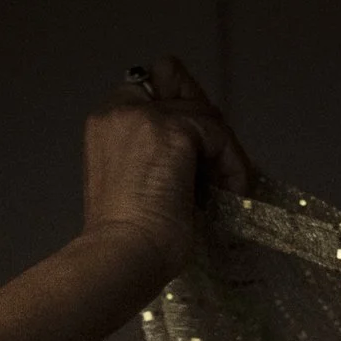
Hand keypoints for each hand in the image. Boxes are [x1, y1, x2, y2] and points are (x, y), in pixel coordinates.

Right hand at [81, 56, 256, 279]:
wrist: (121, 256)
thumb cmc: (124, 237)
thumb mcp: (132, 179)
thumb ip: (151, 151)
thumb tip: (197, 148)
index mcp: (105, 120)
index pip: (152, 84)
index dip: (181, 109)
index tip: (202, 149)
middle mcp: (121, 108)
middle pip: (182, 87)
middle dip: (206, 126)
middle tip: (222, 167)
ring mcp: (146, 116)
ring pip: (206, 114)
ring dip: (223, 150)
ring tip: (229, 189)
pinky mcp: (175, 132)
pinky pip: (220, 136)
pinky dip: (233, 164)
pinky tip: (234, 192)